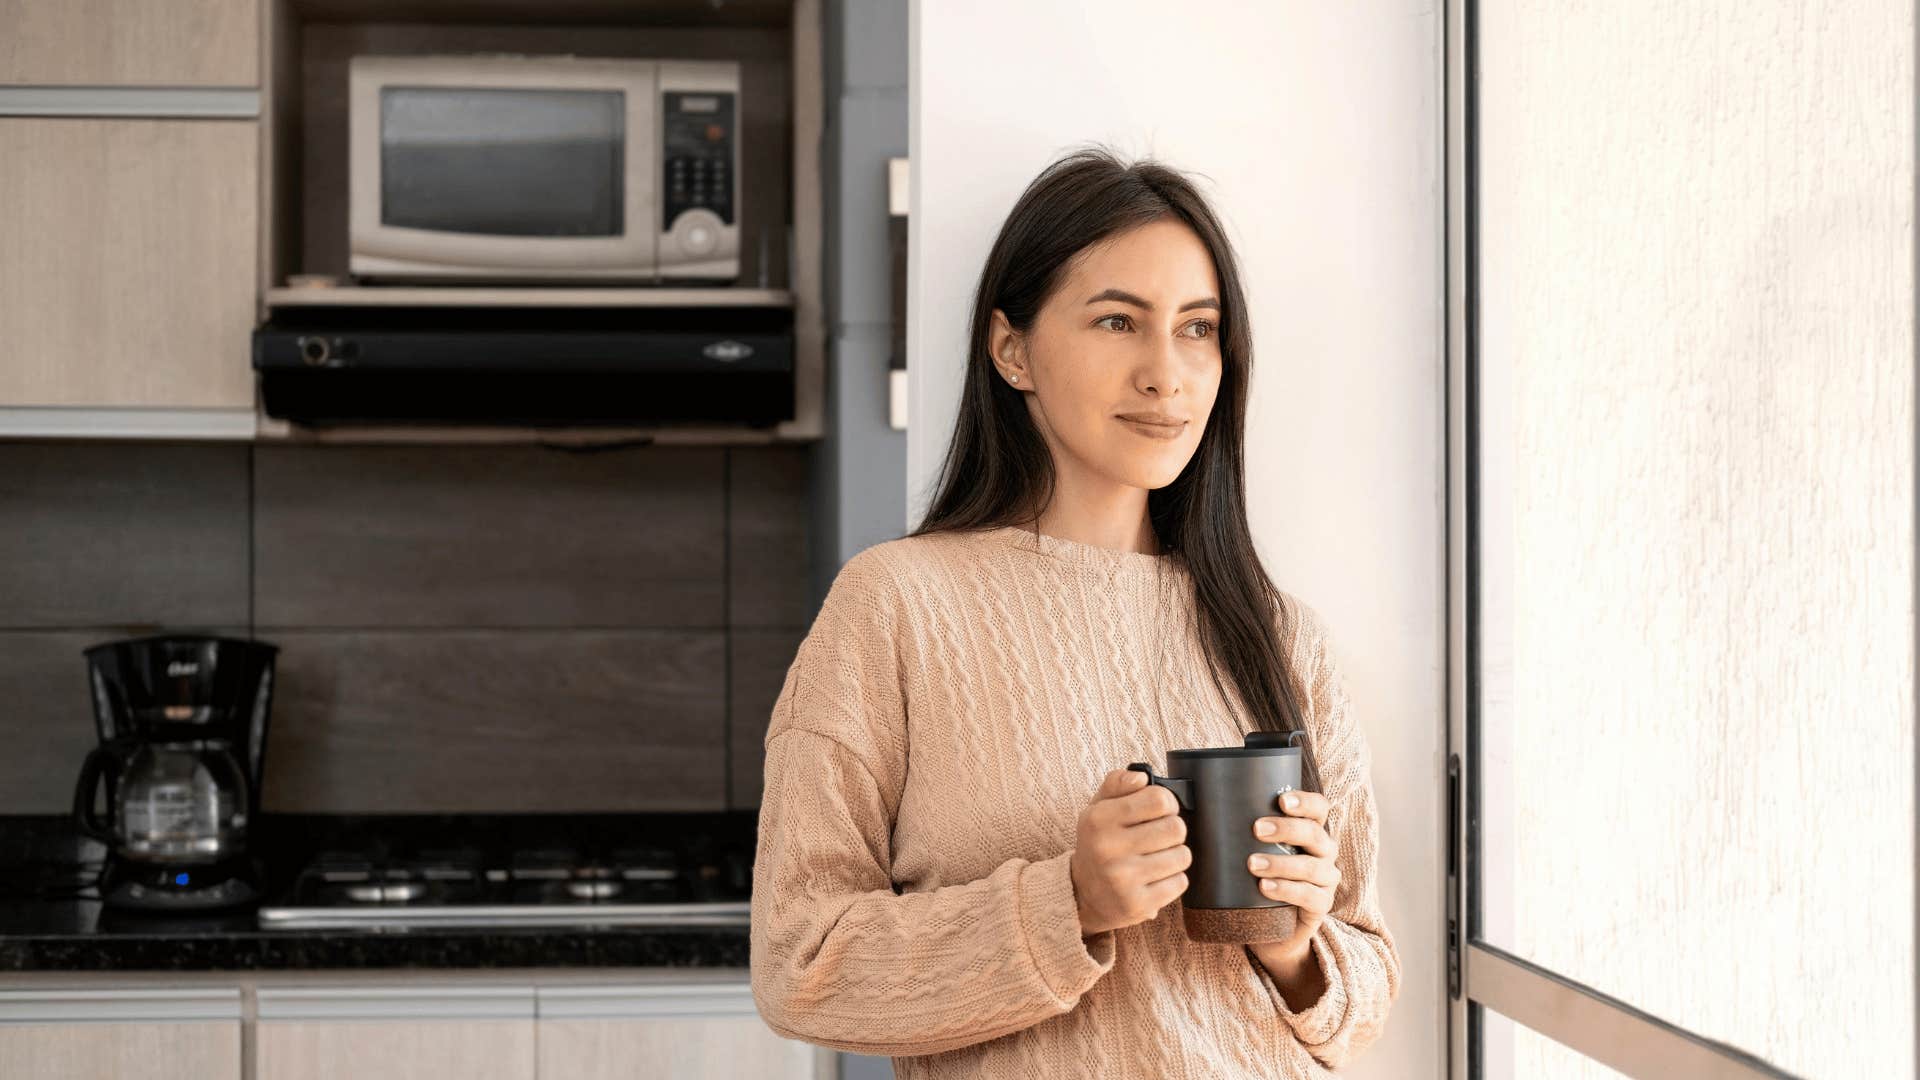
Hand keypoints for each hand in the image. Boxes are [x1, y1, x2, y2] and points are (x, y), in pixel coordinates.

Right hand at [1069, 768, 1191, 935]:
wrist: (1082, 895)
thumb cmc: (1098, 843)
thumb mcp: (1097, 808)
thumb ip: (1117, 783)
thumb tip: (1141, 777)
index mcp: (1098, 820)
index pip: (1160, 799)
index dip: (1166, 803)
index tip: (1157, 812)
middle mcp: (1108, 849)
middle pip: (1176, 828)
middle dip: (1172, 831)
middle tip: (1157, 837)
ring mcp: (1123, 879)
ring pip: (1182, 856)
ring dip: (1174, 855)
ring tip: (1155, 858)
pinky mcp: (1138, 904)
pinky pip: (1180, 882)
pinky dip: (1173, 879)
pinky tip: (1154, 878)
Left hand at [1246, 789, 1339, 962]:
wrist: (1270, 928)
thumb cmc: (1256, 879)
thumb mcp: (1251, 851)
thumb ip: (1236, 830)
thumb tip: (1191, 805)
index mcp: (1310, 831)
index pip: (1318, 808)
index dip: (1305, 802)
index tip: (1280, 800)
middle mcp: (1323, 852)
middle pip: (1314, 833)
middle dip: (1286, 829)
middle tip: (1256, 829)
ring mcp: (1326, 880)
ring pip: (1311, 866)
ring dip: (1281, 863)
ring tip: (1253, 864)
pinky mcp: (1321, 905)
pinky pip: (1309, 896)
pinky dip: (1286, 890)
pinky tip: (1265, 888)